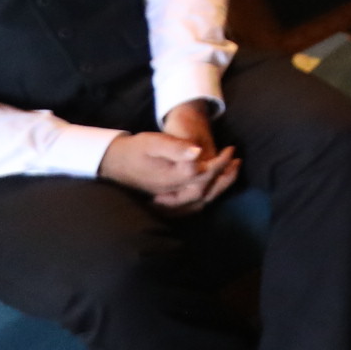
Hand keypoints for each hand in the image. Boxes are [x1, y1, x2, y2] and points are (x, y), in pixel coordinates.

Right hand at [101, 107, 239, 210]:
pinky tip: (212, 190)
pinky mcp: (164, 202)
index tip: (231, 150)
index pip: (203, 174)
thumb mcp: (153, 141)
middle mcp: (170, 193)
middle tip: (237, 161)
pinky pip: (189, 208)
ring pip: (199, 202)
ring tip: (231, 173)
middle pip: (205, 191)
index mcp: (171, 178)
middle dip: (225, 177)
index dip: (221, 163)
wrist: (113, 162)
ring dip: (218, 189)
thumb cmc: (134, 149)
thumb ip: (175, 147)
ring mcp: (167, 200)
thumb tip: (198, 152)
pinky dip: (204, 200)